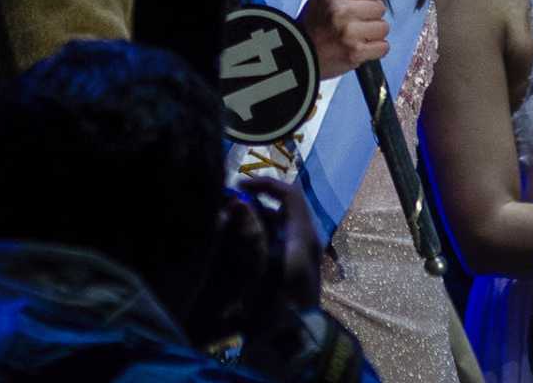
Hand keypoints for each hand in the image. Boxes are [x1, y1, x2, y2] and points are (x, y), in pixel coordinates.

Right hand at [185, 178, 323, 345]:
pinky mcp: (293, 272)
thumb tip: (237, 203)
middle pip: (282, 209)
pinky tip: (236, 246)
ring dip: (253, 220)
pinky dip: (257, 237)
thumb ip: (248, 233)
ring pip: (277, 227)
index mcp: (303, 236)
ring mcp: (301, 258)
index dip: (264, 184)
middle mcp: (306, 243)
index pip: (289, 194)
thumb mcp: (260, 268)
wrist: (294, 348)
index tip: (237, 185)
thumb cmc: (278, 307)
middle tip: (226, 204)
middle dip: (254, 203)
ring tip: (226, 224)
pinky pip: (275, 243)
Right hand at [297, 0, 388, 78]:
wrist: (298, 55)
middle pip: (380, 7)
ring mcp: (349, 33)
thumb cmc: (312, 25)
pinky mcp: (356, 53)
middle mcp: (341, 10)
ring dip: (373, 32)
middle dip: (370, 14)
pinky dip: (374, 49)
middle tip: (355, 20)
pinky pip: (383, 47)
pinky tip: (361, 46)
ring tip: (357, 35)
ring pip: (383, 27)